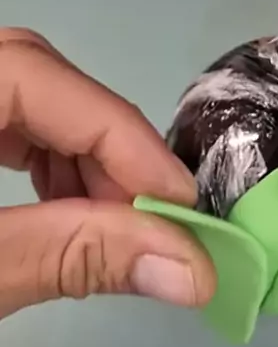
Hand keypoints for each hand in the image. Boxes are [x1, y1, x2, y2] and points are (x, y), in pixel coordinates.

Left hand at [0, 29, 214, 317]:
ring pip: (27, 96)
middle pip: (38, 77)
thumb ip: (70, 256)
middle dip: (102, 147)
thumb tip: (191, 270)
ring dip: (78, 157)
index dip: (119, 139)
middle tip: (146, 219)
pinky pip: (6, 119)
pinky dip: (46, 161)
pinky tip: (67, 210)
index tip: (181, 208)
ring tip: (112, 224)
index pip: (38, 77)